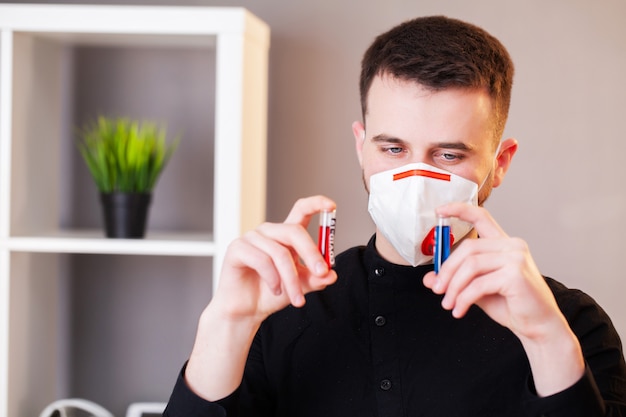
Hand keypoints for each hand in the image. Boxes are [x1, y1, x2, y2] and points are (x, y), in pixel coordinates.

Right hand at [212, 195, 337, 323]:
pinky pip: (262, 260)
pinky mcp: (237, 248)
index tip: (331, 206)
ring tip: (296, 297)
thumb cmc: (270, 293)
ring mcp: (251, 238)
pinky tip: (275, 290)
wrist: (246, 311)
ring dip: (292, 279)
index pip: (301, 210)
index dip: (316, 204)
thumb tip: (331, 274)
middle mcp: (269, 232)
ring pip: (280, 253)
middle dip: (311, 253)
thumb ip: (316, 279)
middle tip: (321, 272)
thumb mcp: (300, 287)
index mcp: (285, 234)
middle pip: (294, 230)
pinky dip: (273, 279)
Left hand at [422, 202, 583, 394]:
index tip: (439, 211)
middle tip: (437, 289)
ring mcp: (516, 258)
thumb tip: (429, 279)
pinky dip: (464, 298)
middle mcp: (512, 245)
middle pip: (468, 248)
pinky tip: (459, 310)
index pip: (481, 217)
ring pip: (470, 266)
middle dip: (447, 270)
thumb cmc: (511, 305)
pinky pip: (478, 284)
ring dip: (454, 287)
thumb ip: (456, 280)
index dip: (459, 210)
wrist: (538, 326)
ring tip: (448, 304)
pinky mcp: (515, 275)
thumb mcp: (477, 289)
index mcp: (504, 243)